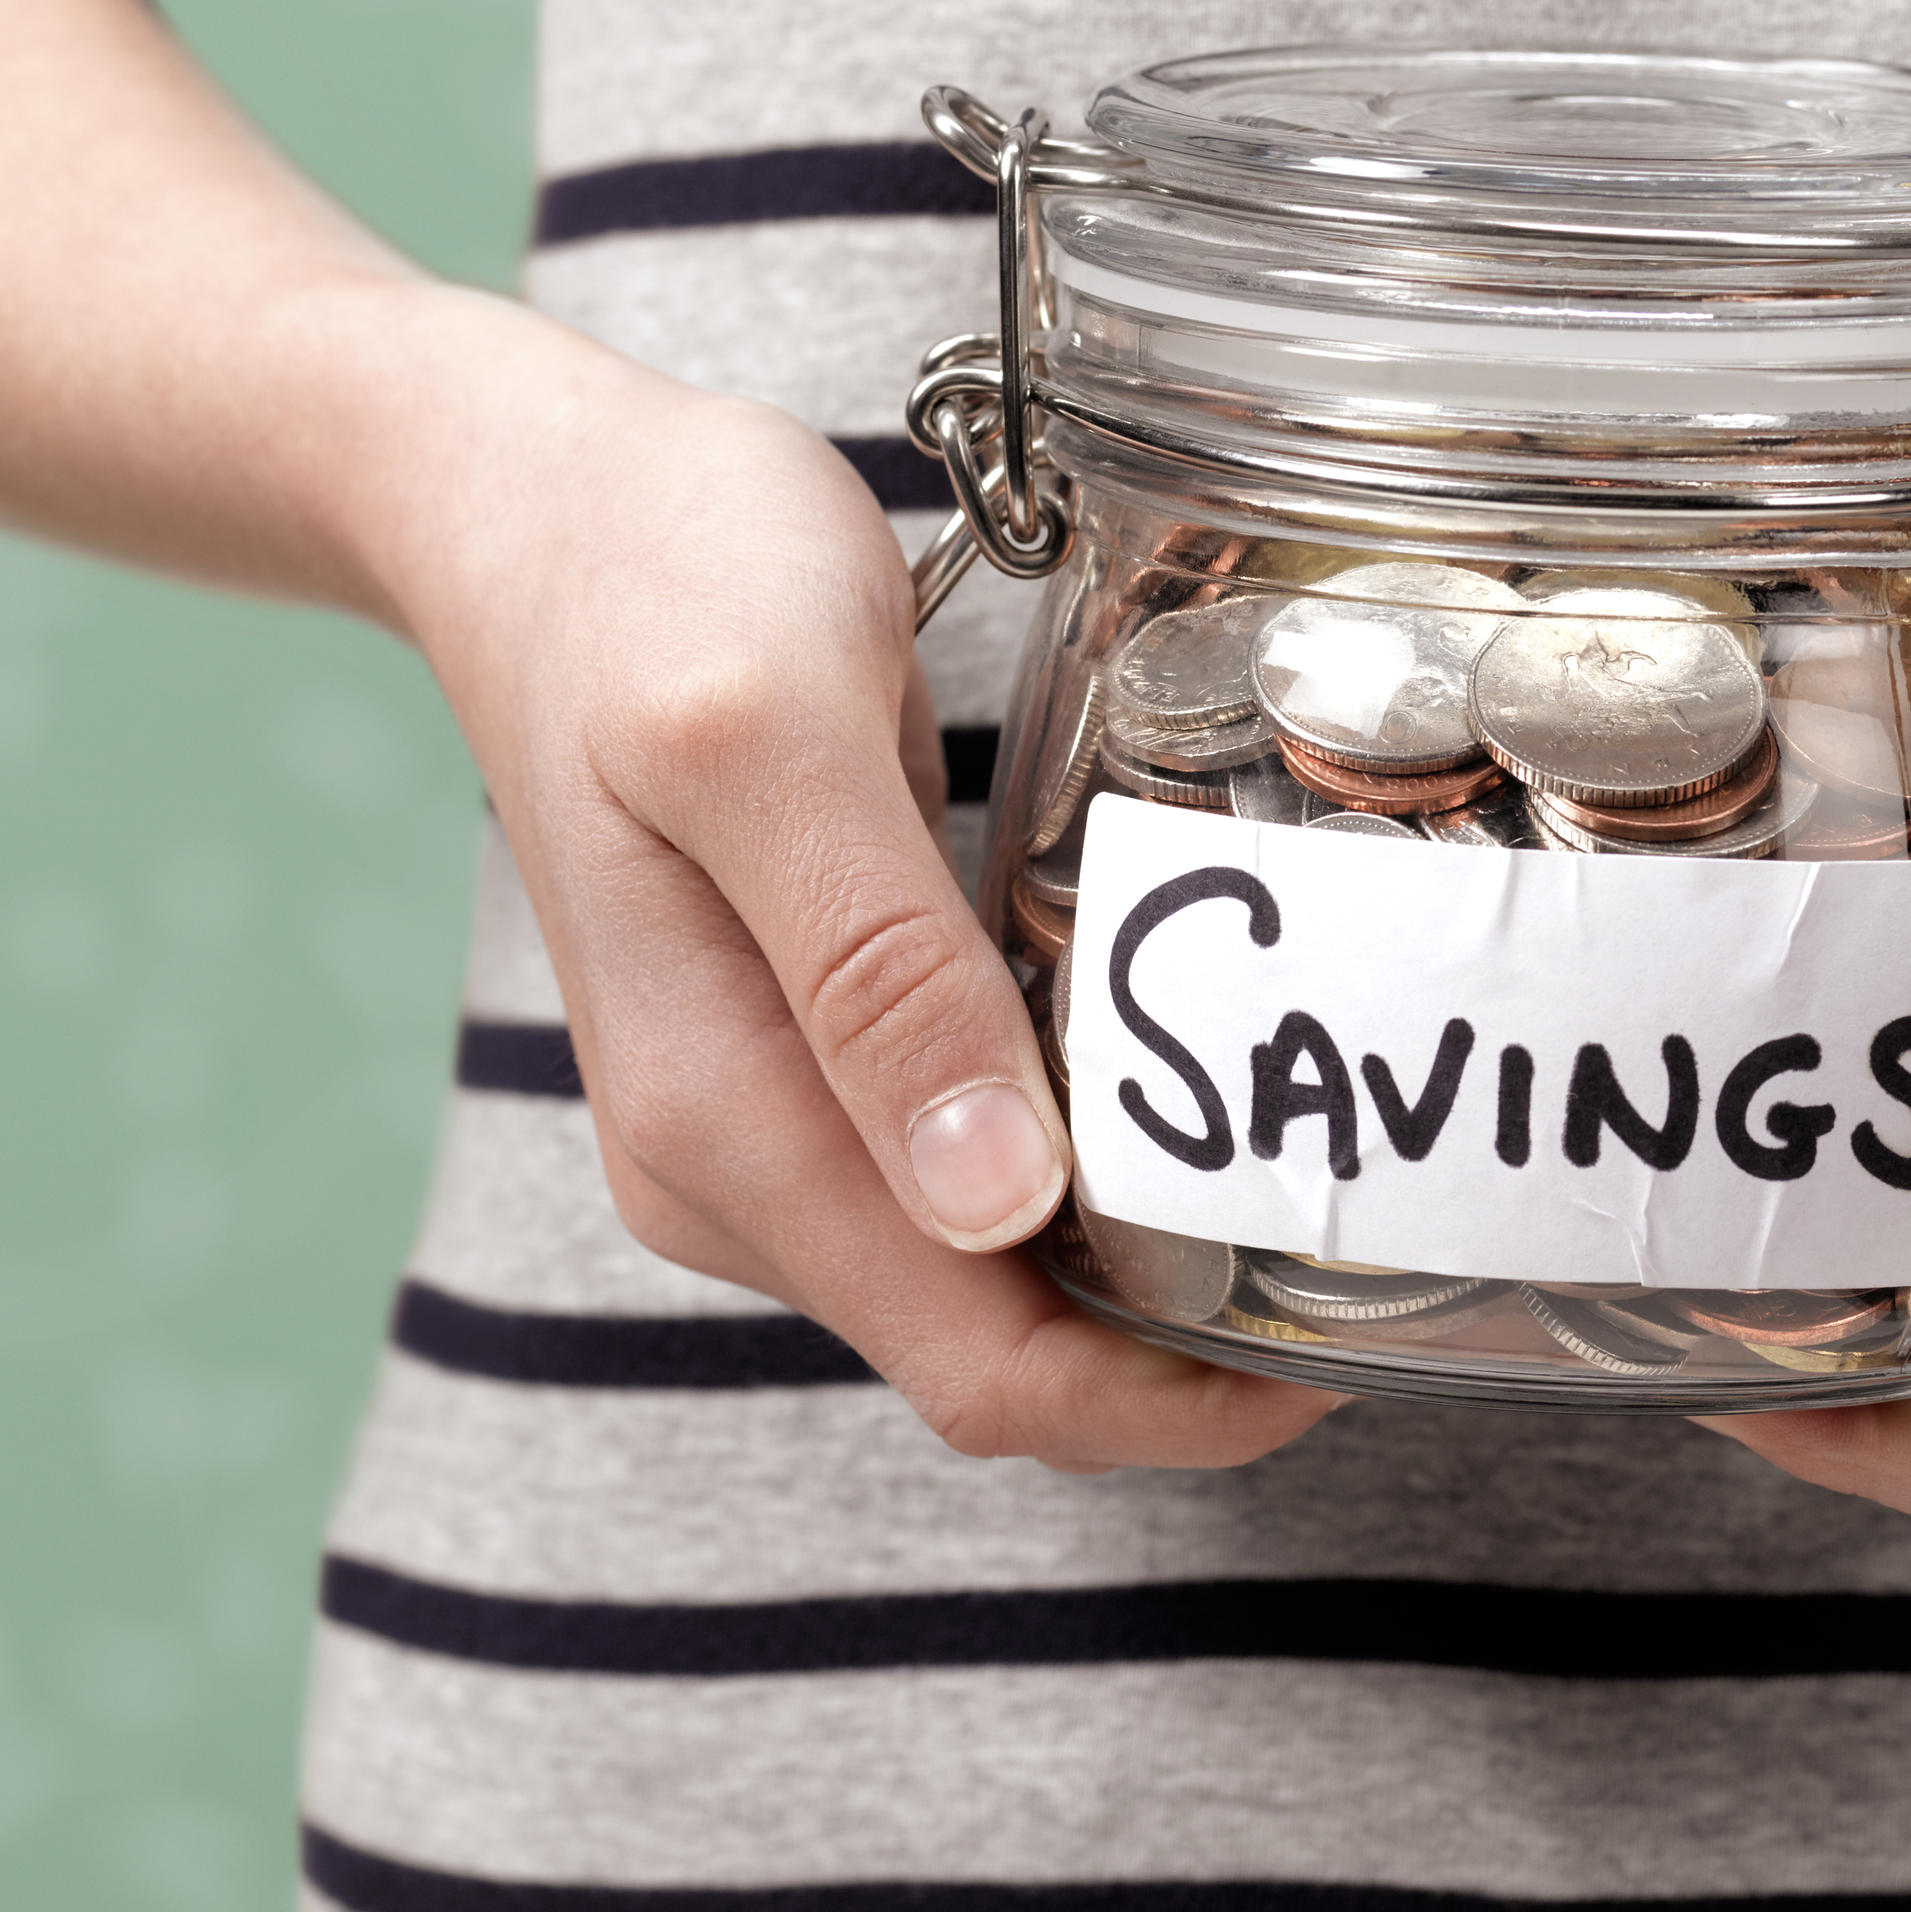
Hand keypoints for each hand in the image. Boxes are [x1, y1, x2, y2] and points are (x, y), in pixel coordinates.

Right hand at [368, 314, 1339, 1473]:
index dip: (1165, 1404)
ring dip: (1147, 1267)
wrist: (530, 507)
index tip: (1338, 1353)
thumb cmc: (651, 576)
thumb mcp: (769, 732)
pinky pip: (972, 1176)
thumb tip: (993, 1205)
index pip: (978, 1369)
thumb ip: (875, 969)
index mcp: (725, 1124)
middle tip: (1380, 1247)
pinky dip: (1091, 1170)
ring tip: (1320, 1179)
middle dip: (1181, 1352)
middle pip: (996, 1352)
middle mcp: (732, 1165)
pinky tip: (1194, 1092)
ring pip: (992, 1279)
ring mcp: (764, 1118)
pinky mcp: (805, 1055)